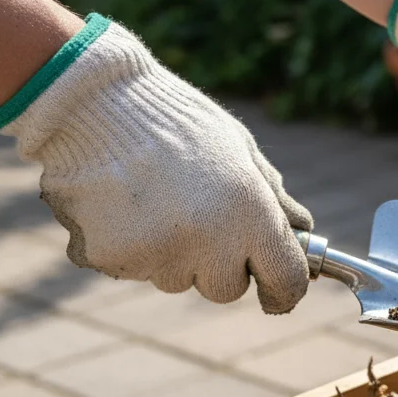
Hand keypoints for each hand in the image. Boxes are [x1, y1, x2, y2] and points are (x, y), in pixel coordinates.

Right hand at [0, 15, 312, 313]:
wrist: (93, 100)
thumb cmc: (176, 121)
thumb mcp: (240, 150)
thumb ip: (274, 200)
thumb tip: (304, 232)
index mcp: (250, 210)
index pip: (285, 279)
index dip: (284, 292)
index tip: (277, 296)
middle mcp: (209, 238)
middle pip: (226, 288)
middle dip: (219, 265)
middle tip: (197, 218)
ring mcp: (158, 252)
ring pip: (177, 279)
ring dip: (173, 254)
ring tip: (153, 200)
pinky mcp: (113, 257)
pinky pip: (133, 269)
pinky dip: (131, 248)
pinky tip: (121, 206)